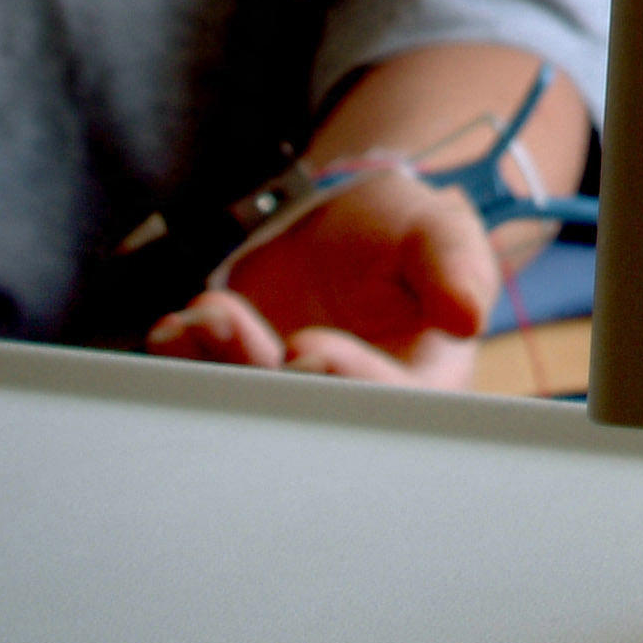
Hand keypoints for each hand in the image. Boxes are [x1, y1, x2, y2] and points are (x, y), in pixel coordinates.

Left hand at [144, 166, 495, 388]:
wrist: (340, 224)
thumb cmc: (402, 233)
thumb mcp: (439, 232)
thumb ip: (454, 267)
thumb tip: (467, 316)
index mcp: (418, 385)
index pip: (388, 405)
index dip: (345, 385)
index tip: (304, 349)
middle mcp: (351, 407)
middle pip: (306, 418)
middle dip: (260, 378)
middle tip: (229, 323)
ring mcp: (289, 400)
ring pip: (248, 408)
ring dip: (214, 367)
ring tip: (203, 312)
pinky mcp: (240, 384)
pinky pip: (206, 390)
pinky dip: (183, 365)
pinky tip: (175, 330)